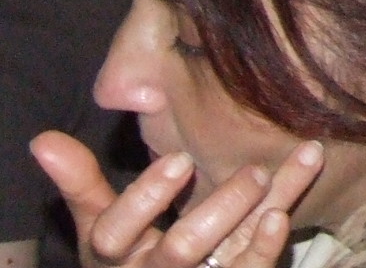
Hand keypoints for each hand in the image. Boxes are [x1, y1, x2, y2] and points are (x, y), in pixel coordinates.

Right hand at [31, 131, 321, 267]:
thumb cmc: (130, 251)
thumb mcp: (101, 224)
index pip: (116, 233)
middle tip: (253, 172)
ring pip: (228, 255)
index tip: (180, 159)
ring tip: (291, 170)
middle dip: (217, 210)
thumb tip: (43, 141)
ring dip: (263, 212)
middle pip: (179, 250)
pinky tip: (281, 215)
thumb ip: (81, 183)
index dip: (146, 199)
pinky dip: (265, 248)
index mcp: (114, 255)